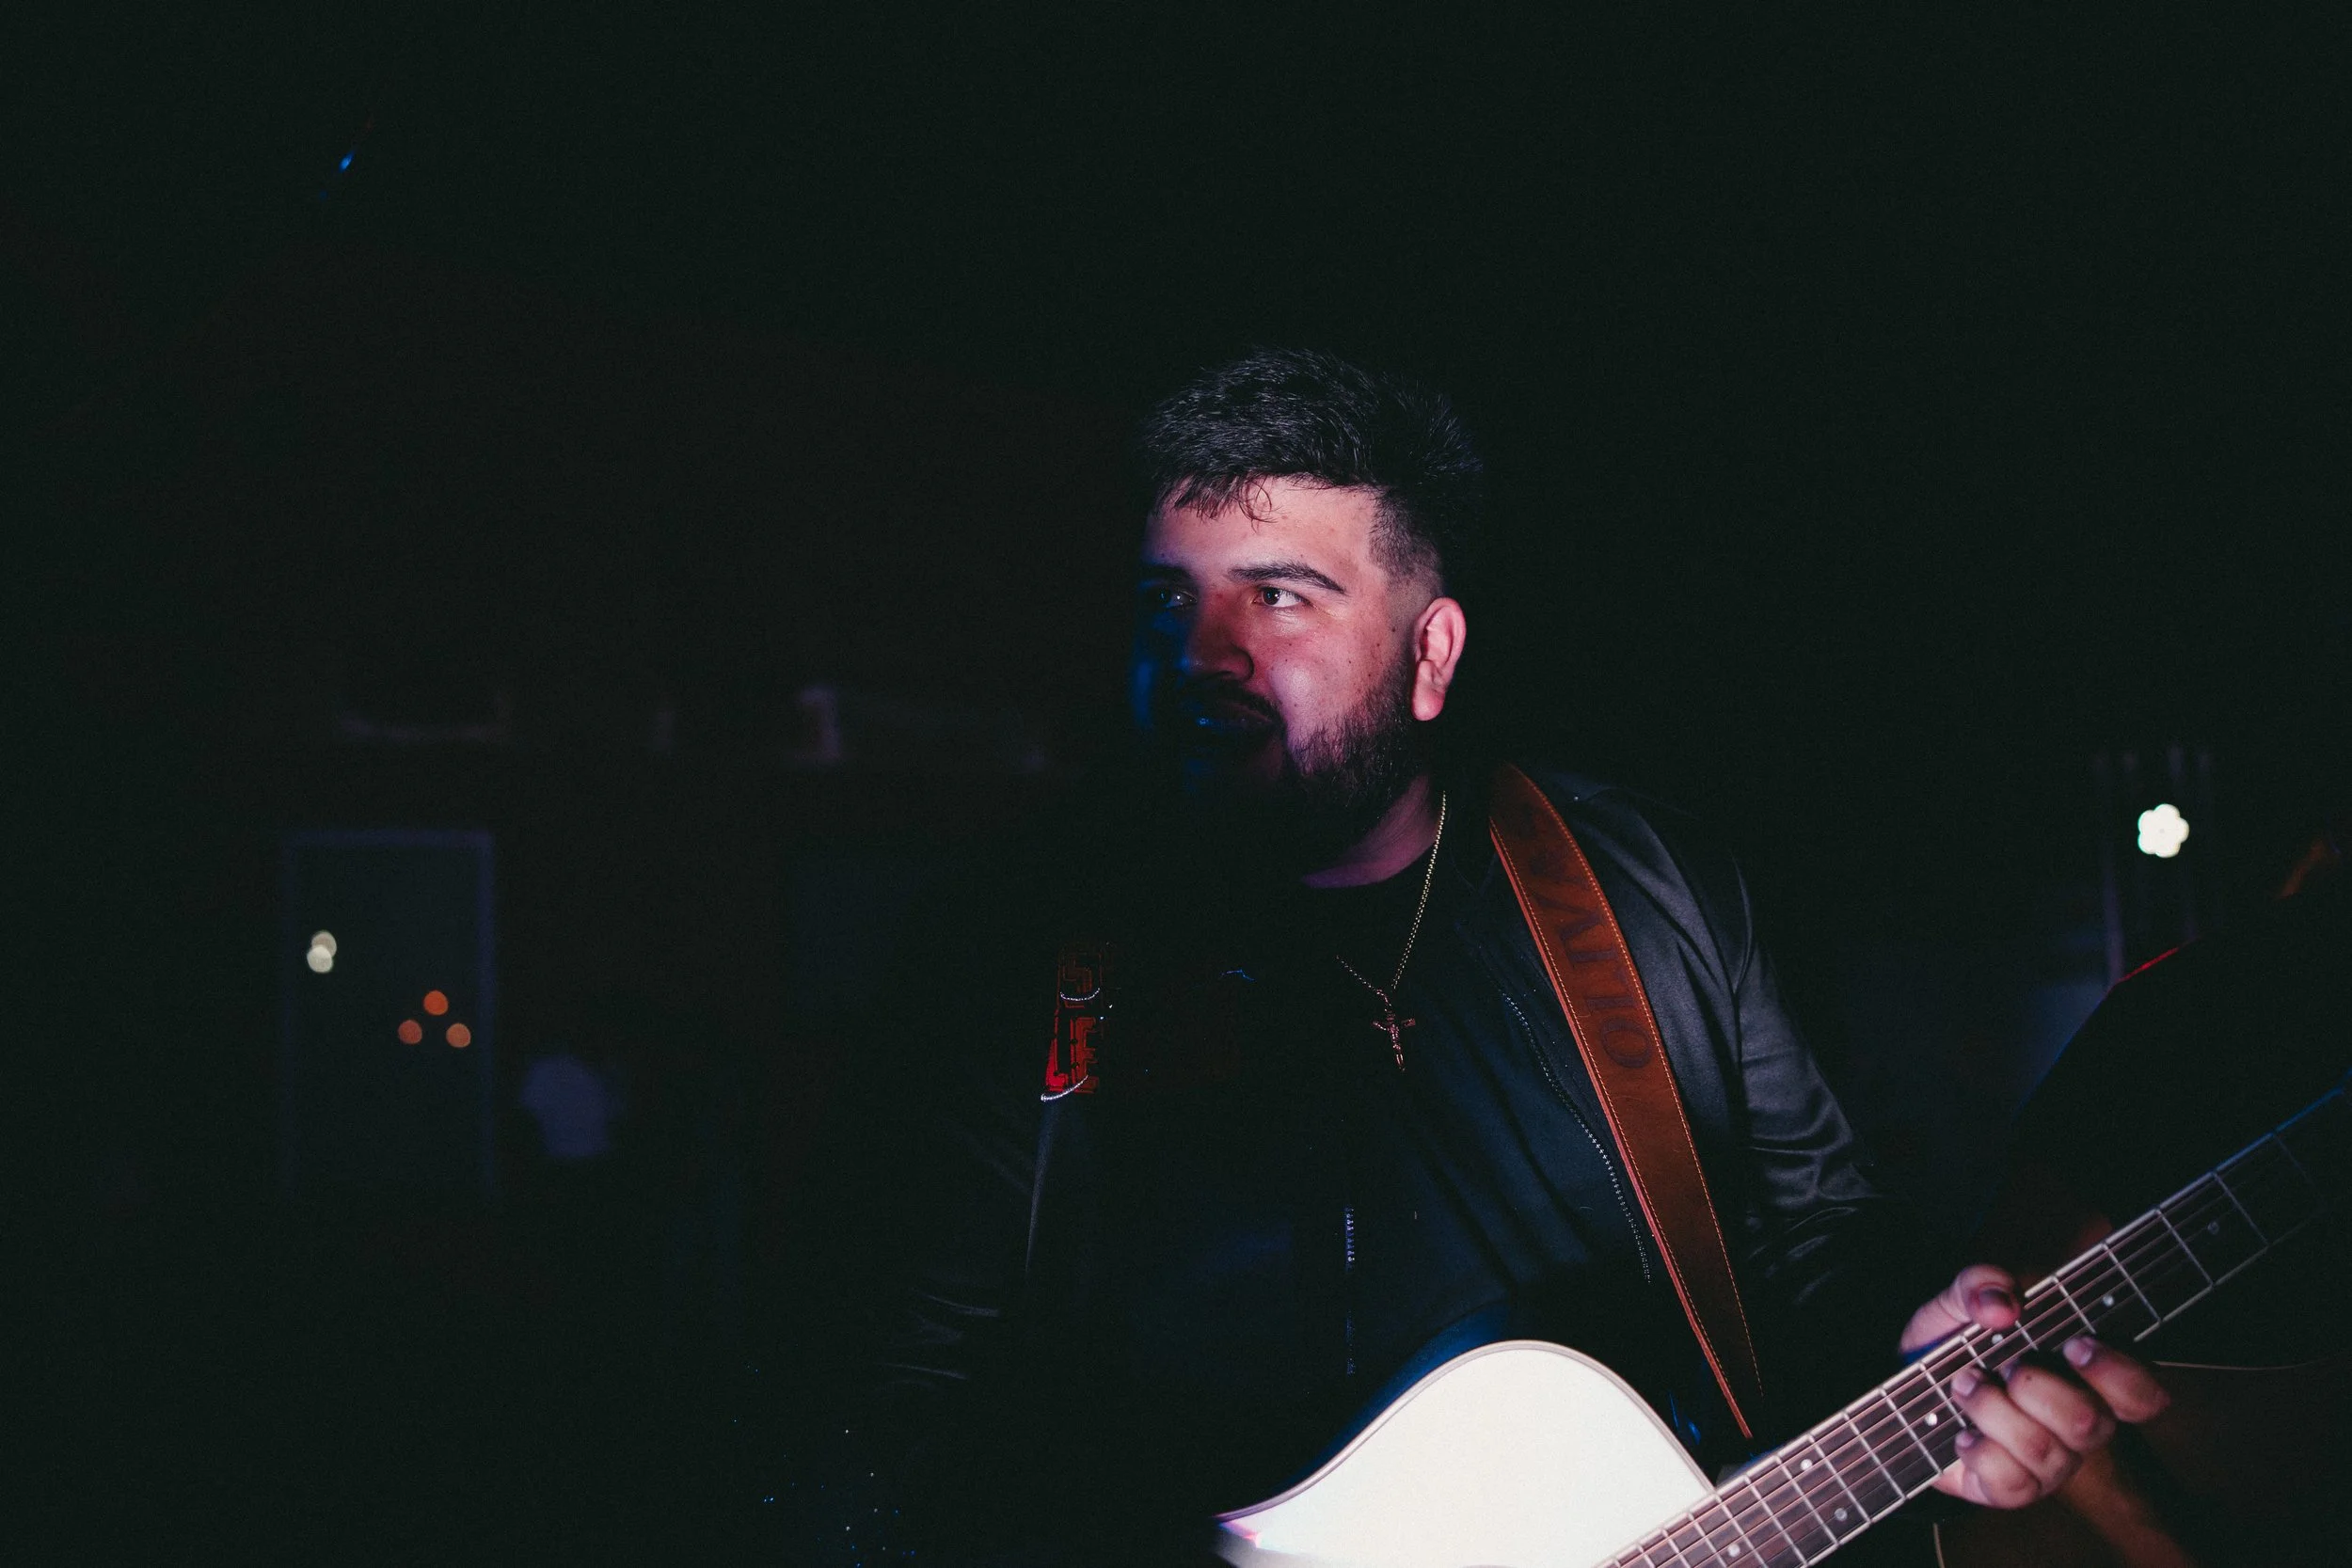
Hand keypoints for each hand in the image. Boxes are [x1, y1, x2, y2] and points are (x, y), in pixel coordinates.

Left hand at [1899, 1264, 2170, 1507]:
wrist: (1909, 1395)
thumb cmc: (1953, 1346)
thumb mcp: (1957, 1302)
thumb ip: (1980, 1284)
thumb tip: (2003, 1305)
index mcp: (2087, 1379)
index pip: (2143, 1393)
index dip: (2119, 1373)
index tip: (2074, 1345)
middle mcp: (2079, 1425)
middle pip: (2090, 1424)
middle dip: (2035, 1388)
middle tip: (2005, 1367)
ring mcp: (2051, 1464)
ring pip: (2043, 1451)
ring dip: (1992, 1410)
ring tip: (1965, 1386)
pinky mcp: (2015, 1490)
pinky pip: (2012, 1484)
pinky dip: (1978, 1451)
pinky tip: (1961, 1433)